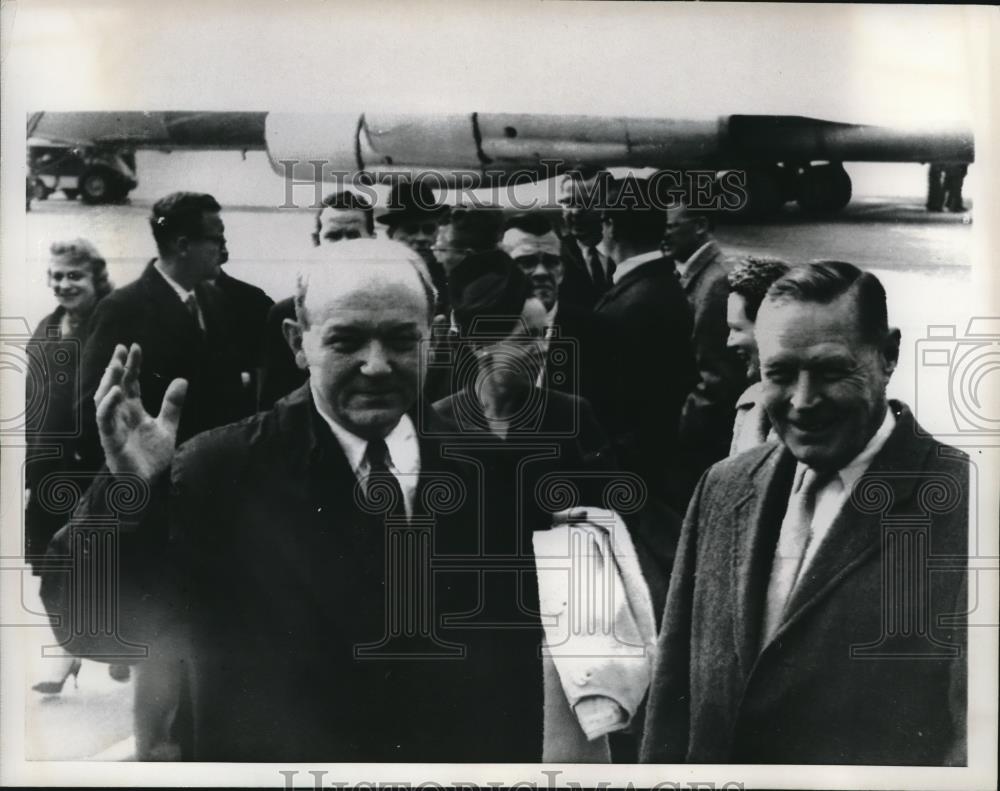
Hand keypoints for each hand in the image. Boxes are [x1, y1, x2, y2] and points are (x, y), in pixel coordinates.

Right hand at [94, 343, 186, 479]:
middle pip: (114, 386)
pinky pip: (105, 420)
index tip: (135, 347)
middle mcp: (120, 416)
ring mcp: (113, 427)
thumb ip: (172, 404)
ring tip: (117, 365)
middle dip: (116, 367)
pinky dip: (109, 405)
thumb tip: (183, 379)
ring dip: (109, 382)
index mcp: (133, 411)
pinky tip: (117, 391)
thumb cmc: (153, 457)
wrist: (150, 485)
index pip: (130, 383)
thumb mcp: (167, 426)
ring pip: (104, 399)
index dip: (132, 365)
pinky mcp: (110, 440)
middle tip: (121, 349)